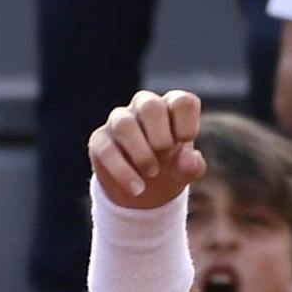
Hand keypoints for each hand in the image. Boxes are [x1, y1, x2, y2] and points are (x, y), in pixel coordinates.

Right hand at [89, 90, 208, 211]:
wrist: (142, 190)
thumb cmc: (169, 169)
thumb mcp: (184, 171)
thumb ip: (192, 166)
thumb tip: (190, 161)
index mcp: (171, 108)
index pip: (182, 101)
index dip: (187, 122)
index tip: (185, 141)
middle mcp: (144, 107)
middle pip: (150, 105)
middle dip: (161, 137)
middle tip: (165, 157)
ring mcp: (119, 121)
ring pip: (124, 124)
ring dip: (141, 154)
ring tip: (151, 173)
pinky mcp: (99, 140)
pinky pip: (106, 150)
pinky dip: (123, 172)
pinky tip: (136, 188)